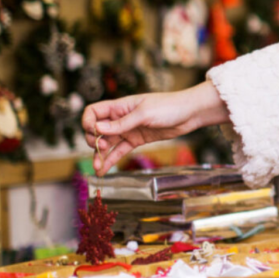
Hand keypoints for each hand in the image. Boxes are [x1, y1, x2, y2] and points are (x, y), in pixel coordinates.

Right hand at [83, 81, 229, 175]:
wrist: (190, 113)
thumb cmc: (169, 106)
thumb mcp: (144, 114)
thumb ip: (122, 123)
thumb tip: (98, 129)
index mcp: (120, 106)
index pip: (94, 112)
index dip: (88, 122)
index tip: (93, 132)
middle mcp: (121, 118)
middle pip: (97, 130)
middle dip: (94, 140)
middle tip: (103, 147)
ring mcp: (128, 130)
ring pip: (107, 143)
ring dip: (100, 155)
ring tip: (97, 168)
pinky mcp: (137, 140)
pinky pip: (120, 151)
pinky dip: (111, 160)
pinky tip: (103, 171)